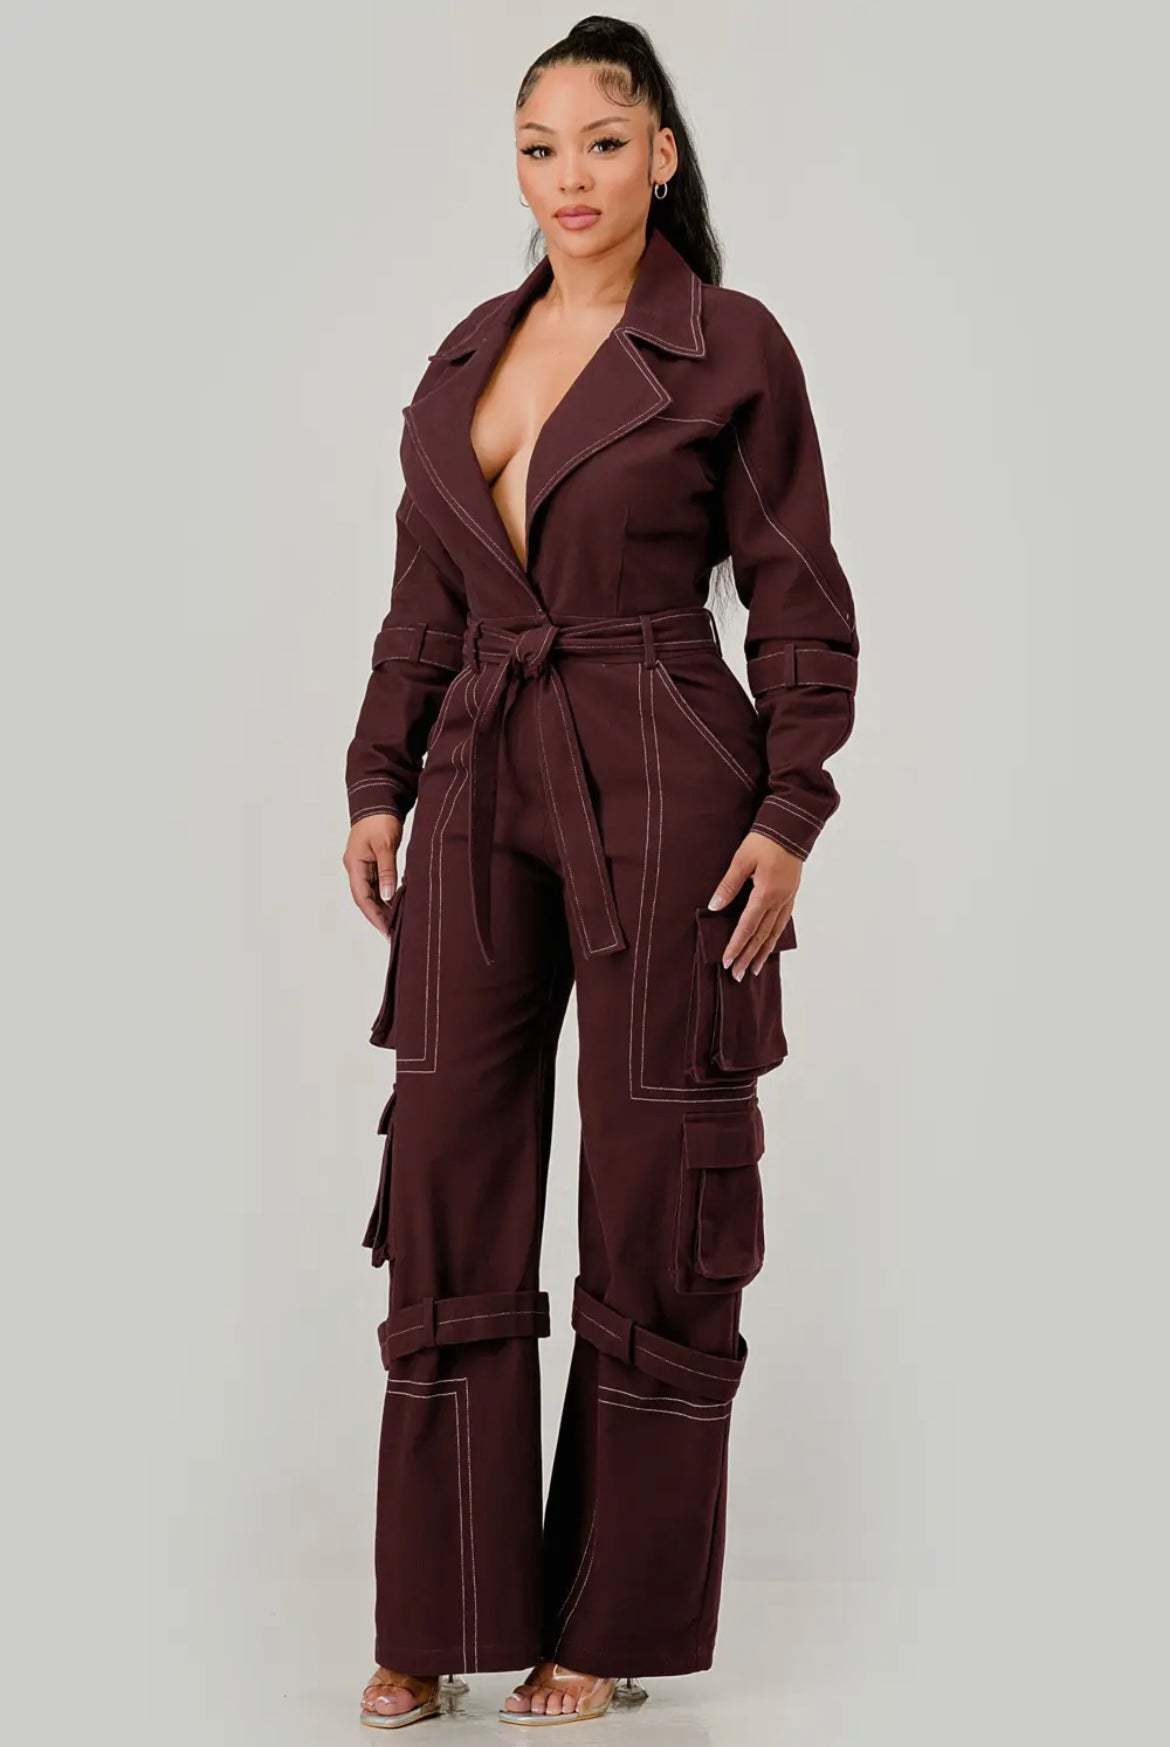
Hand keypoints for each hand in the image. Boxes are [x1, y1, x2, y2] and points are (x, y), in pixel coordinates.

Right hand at [343, 812, 403, 935]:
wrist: (377, 800)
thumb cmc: (380, 820)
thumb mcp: (386, 845)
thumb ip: (387, 870)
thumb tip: (387, 895)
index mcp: (355, 864)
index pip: (362, 897)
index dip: (374, 916)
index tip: (386, 930)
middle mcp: (355, 867)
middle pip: (365, 898)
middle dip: (378, 916)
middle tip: (394, 933)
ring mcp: (362, 865)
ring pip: (371, 892)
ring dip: (382, 907)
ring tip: (397, 922)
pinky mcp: (371, 862)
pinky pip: (376, 883)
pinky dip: (385, 895)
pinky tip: (396, 903)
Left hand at [707, 831, 802, 978]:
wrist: (792, 827)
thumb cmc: (764, 840)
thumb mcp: (741, 859)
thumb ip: (728, 884)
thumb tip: (715, 906)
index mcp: (765, 894)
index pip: (747, 927)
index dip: (736, 946)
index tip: (728, 962)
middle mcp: (778, 901)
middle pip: (761, 936)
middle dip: (748, 957)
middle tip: (738, 975)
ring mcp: (787, 899)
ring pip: (774, 932)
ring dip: (763, 952)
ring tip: (754, 968)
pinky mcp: (791, 894)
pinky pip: (783, 922)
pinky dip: (775, 937)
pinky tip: (770, 944)